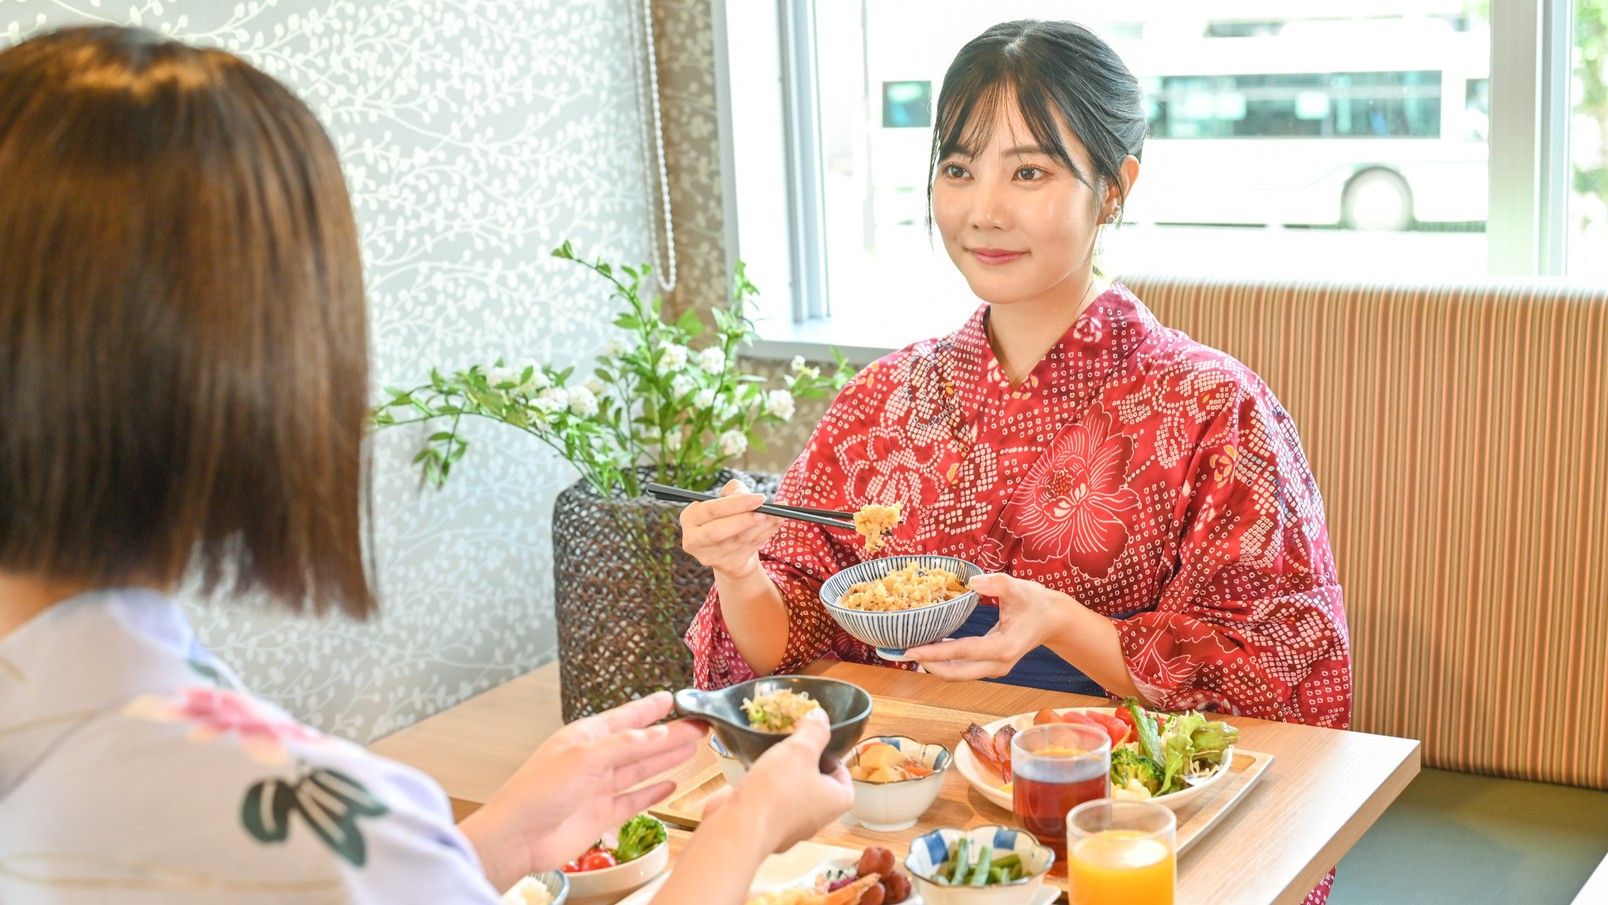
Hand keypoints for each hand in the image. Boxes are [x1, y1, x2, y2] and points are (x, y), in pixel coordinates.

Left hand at [458, 691, 704, 888]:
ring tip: (692, 746)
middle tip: (699, 724)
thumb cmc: (537, 792)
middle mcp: (594, 760)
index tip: (673, 698)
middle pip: (640, 743)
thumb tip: (658, 733)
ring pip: (641, 769)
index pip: (626, 718)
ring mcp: (599, 788)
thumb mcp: (584, 758)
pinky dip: (654, 792)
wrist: (519, 837)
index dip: (650, 708)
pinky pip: (635, 800)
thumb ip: (625, 745)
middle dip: (670, 733)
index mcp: (585, 738)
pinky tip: (671, 784)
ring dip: (667, 758)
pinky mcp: (603, 815)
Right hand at [679, 479, 781, 580]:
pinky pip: (751, 548)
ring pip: (738, 540)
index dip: (736, 504)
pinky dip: (767, 533)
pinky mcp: (728, 566)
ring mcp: (710, 556)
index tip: (759, 497)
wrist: (730, 549)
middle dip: (744, 520)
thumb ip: (734, 491)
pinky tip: (777, 522)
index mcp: (689, 518)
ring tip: (777, 514)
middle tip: (765, 510)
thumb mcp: (726, 500)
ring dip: (762, 525)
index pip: (710, 510)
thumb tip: (746, 496)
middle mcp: (694, 540)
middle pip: (717, 531)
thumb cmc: (727, 517)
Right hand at [703, 709, 853, 852]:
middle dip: (805, 763)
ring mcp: (790, 826)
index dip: (833, 757)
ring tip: (771, 753)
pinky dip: (764, 788)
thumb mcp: (801, 749)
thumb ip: (814, 731)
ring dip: (783, 775)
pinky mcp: (766, 827)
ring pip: (792, 792)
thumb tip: (821, 717)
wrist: (739, 827)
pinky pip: (770, 802)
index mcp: (836, 801)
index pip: (845, 776)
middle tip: (792, 744)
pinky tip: (753, 772)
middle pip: (817, 783)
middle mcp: (817, 817)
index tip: (817, 743)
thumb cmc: (778, 790)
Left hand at [904, 573, 1070, 680]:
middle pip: (957, 673)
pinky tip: (931, 648)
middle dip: (929, 665)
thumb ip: (997, 583)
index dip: (935, 652)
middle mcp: (999, 664)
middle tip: (904, 652)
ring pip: (959, 675)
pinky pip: (964, 669)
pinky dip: (945, 662)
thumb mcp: (1018, 587)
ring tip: (912, 650)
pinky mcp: (992, 666)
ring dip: (935, 665)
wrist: (1053, 619)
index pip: (963, 652)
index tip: (911, 650)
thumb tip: (972, 581)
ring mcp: (996, 668)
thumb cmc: (1035, 602)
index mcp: (1004, 647)